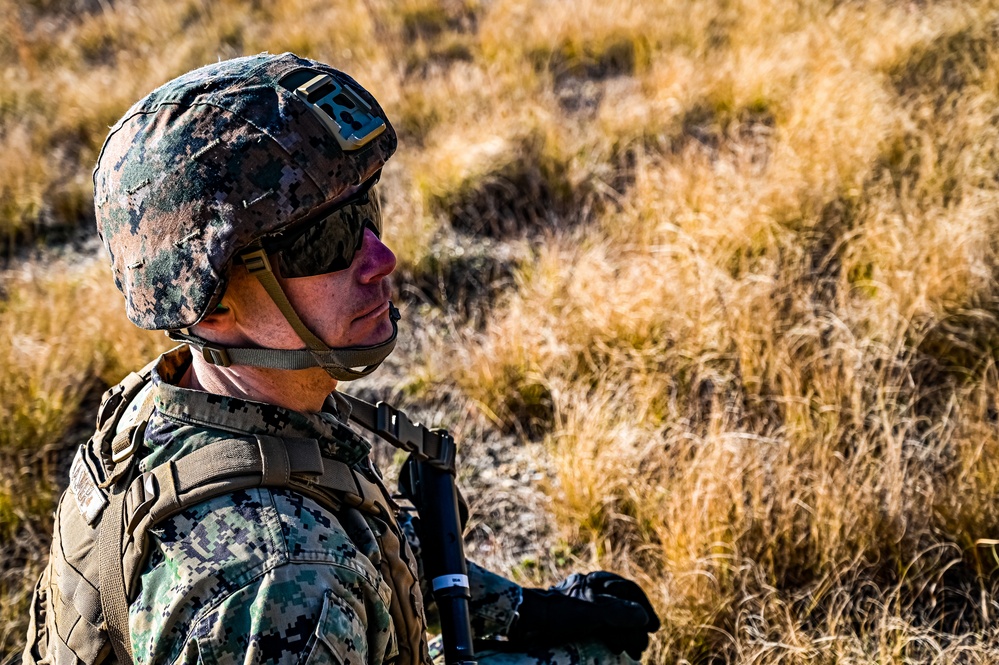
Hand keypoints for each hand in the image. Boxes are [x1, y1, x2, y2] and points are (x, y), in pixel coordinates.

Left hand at [507, 571, 660, 659]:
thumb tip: (643, 617)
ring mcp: (584, 606)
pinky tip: (615, 650)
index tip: (654, 629)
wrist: (529, 620)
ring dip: (625, 636)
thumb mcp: (594, 610)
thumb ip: (620, 612)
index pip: (630, 592)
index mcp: (597, 581)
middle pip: (623, 608)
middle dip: (635, 629)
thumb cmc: (560, 612)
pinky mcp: (577, 620)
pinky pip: (601, 628)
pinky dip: (611, 638)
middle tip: (641, 649)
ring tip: (632, 653)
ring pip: (613, 620)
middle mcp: (593, 591)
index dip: (644, 609)